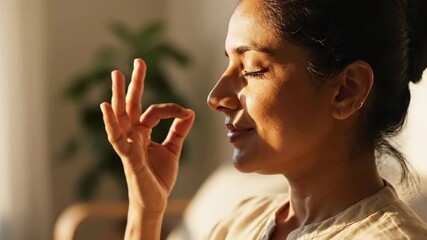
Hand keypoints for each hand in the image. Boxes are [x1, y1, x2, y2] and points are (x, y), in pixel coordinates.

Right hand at [100, 59, 194, 214]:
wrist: (156, 201)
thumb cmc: (159, 176)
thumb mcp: (173, 149)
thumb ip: (178, 131)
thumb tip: (190, 112)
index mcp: (143, 132)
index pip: (155, 111)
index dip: (172, 109)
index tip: (186, 113)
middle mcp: (133, 135)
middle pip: (132, 105)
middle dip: (134, 83)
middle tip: (138, 61)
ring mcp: (128, 145)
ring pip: (121, 116)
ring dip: (118, 95)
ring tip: (115, 74)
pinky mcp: (128, 157)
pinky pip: (117, 138)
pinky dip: (111, 123)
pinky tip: (106, 107)